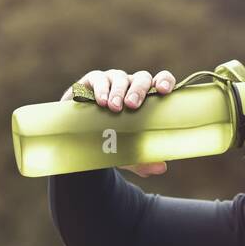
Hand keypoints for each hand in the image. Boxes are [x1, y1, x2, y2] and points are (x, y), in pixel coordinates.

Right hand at [60, 68, 175, 176]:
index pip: (161, 80)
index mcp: (146, 97)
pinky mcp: (92, 82)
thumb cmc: (110, 140)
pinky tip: (100, 102)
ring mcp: (112, 81)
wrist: (80, 138)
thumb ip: (143, 160)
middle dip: (138, 90)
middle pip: (141, 78)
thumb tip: (161, 167)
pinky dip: (100, 89)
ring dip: (118, 91)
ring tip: (114, 108)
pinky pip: (98, 79)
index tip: (163, 91)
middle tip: (132, 105)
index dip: (164, 81)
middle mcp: (131, 85)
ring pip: (119, 78)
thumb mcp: (127, 153)